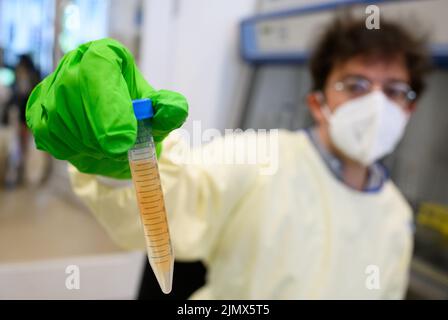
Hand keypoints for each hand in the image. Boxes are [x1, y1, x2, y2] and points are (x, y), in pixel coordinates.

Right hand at [26, 38, 187, 178]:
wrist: (115, 132)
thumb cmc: (139, 117)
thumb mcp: (159, 114)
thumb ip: (170, 110)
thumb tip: (174, 110)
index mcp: (105, 55)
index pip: (98, 69)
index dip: (109, 106)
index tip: (124, 140)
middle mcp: (73, 65)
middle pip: (74, 95)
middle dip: (100, 132)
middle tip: (121, 150)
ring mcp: (52, 88)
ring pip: (60, 119)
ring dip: (88, 144)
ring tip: (110, 149)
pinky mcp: (38, 112)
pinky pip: (50, 135)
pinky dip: (73, 149)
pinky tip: (91, 148)